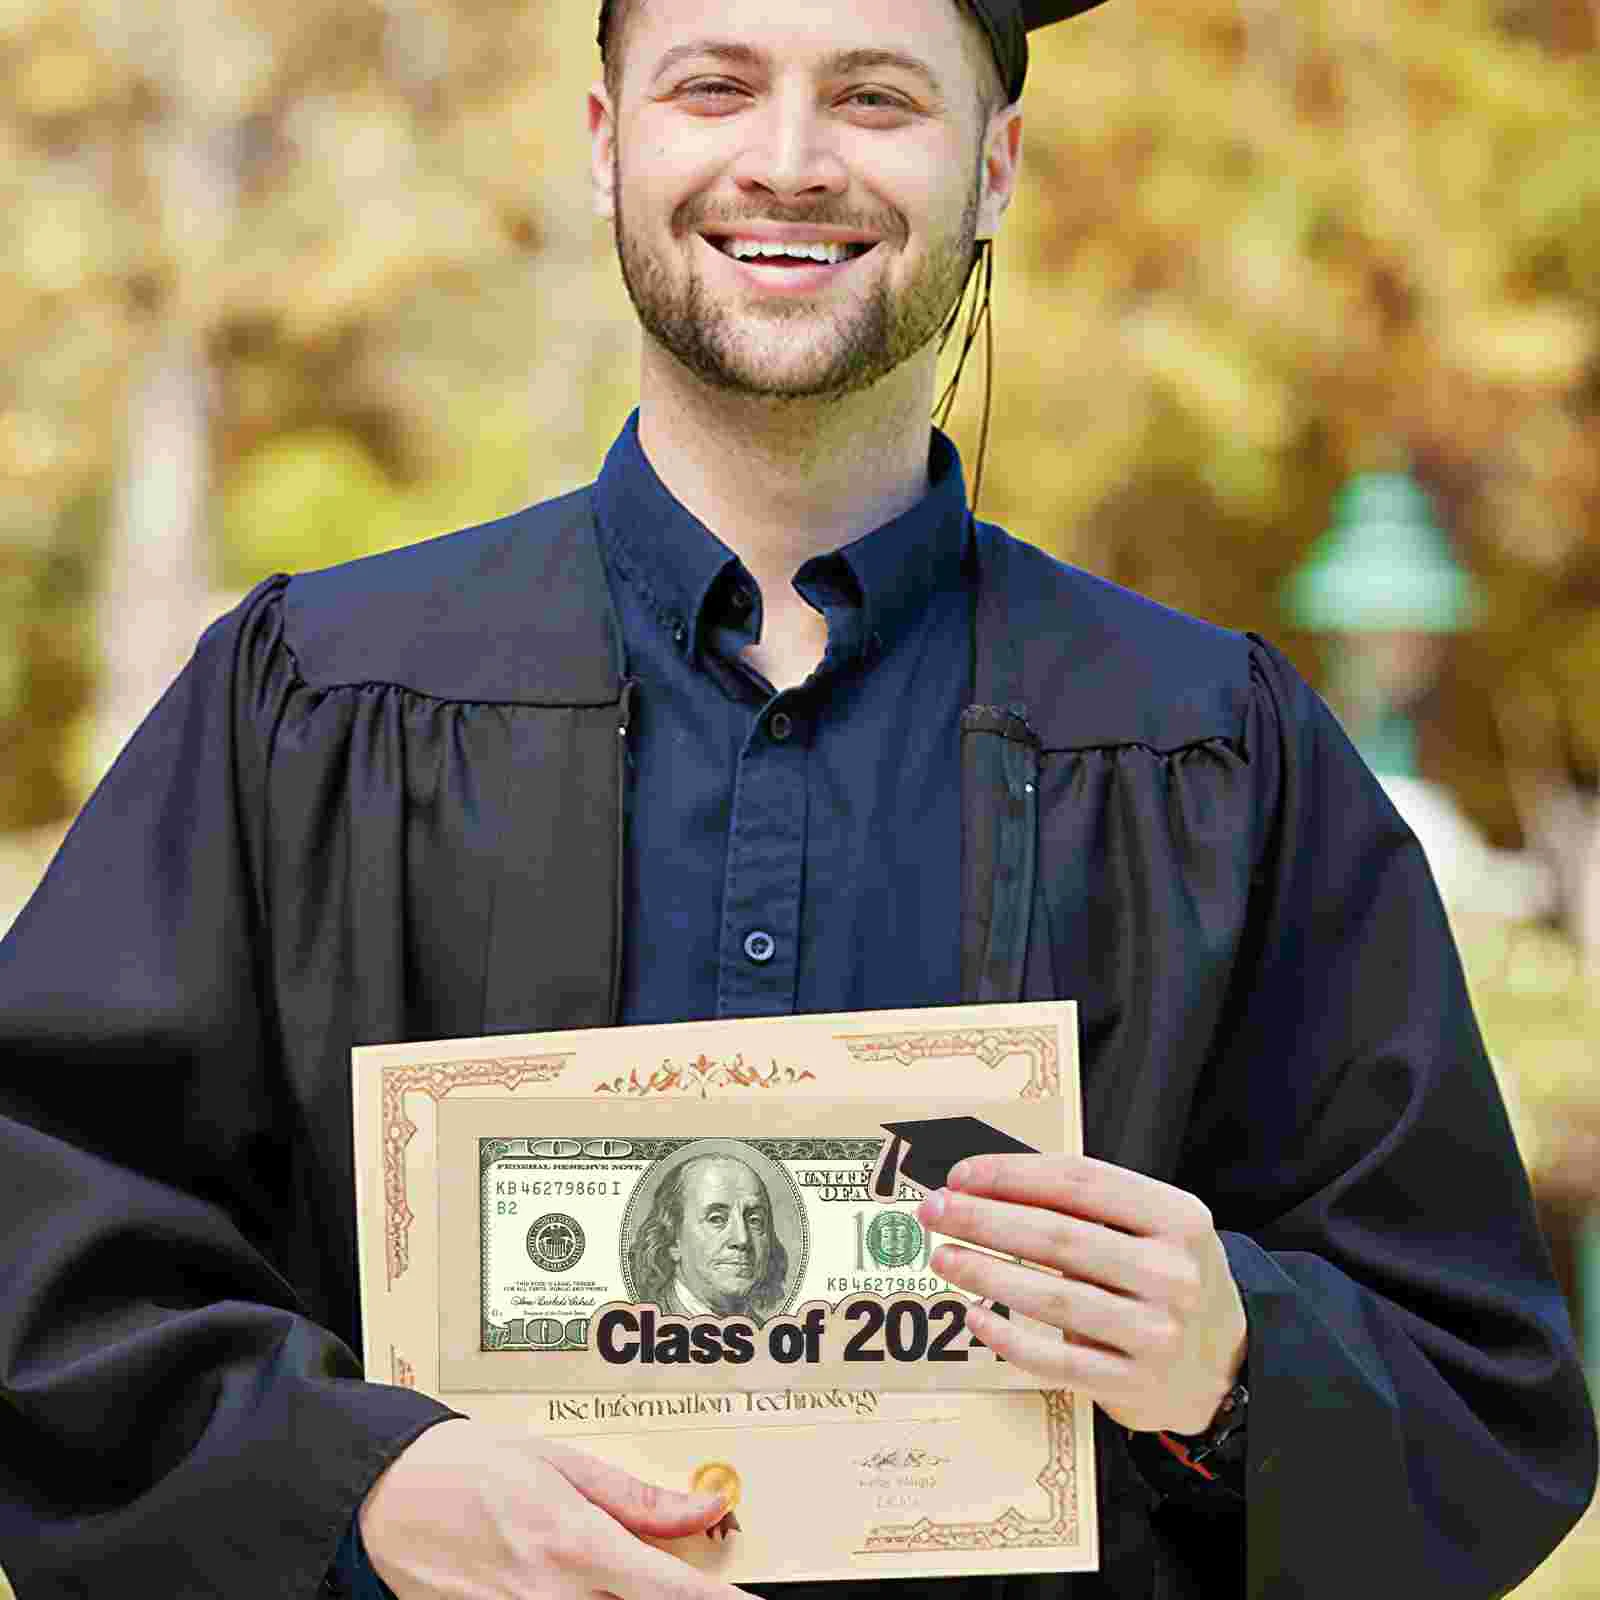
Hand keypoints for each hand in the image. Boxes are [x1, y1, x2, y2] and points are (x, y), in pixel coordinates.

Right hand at [359, 1418, 744, 1599]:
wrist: (387, 1496)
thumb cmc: (469, 1467)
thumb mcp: (559, 1462)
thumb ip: (636, 1497)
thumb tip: (702, 1508)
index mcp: (574, 1541)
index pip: (667, 1587)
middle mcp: (550, 1594)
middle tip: (675, 1580)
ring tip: (620, 1575)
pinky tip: (578, 1584)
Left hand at [918, 1155, 1247, 1435]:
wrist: (1227, 1364)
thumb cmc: (1165, 1277)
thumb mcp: (1153, 1227)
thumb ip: (1087, 1205)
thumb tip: (987, 1183)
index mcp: (1176, 1217)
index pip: (1081, 1182)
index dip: (1014, 1175)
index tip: (960, 1175)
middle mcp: (1173, 1273)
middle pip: (1059, 1237)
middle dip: (985, 1220)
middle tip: (935, 1211)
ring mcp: (1158, 1333)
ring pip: (1054, 1299)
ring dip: (987, 1274)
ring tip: (943, 1257)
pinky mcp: (1136, 1383)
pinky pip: (1058, 1361)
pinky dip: (1010, 1338)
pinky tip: (975, 1317)